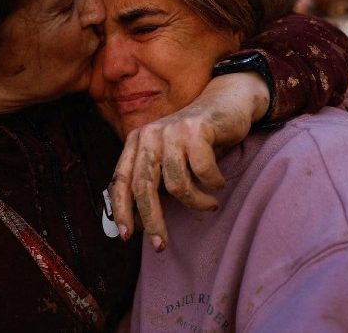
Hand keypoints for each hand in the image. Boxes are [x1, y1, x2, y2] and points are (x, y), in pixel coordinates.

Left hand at [108, 72, 268, 250]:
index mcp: (137, 141)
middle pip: (144, 187)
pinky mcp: (196, 130)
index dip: (121, 209)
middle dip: (152, 220)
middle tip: (161, 244)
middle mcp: (149, 134)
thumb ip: (155, 181)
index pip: (121, 180)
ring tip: (209, 204)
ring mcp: (172, 131)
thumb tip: (140, 222)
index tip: (126, 235)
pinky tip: (219, 183)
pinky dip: (213, 184)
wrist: (226, 102)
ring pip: (176, 184)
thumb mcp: (170, 159)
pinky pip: (203, 172)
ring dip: (196, 202)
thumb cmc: (197, 139)